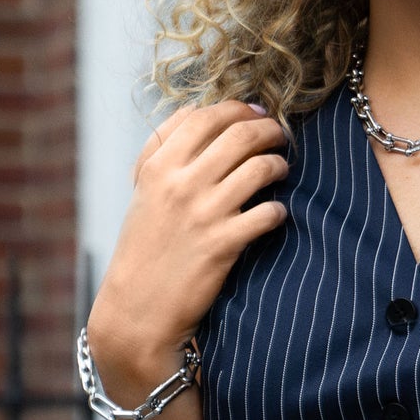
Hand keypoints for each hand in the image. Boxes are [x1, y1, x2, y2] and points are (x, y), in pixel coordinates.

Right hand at [88, 101, 290, 367]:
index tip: (255, 113)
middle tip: (279, 135)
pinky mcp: (223, 245)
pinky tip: (275, 214)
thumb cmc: (143, 248)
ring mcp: (203, 214)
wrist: (137, 310)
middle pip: (239, 135)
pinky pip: (268, 212)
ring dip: (278, 164)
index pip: (204, 117)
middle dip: (268, 130)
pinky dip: (278, 210)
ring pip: (259, 168)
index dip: (237, 109)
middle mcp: (179, 184)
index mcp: (157, 167)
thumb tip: (195, 111)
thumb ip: (162, 152)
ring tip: (281, 169)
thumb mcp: (142, 194)